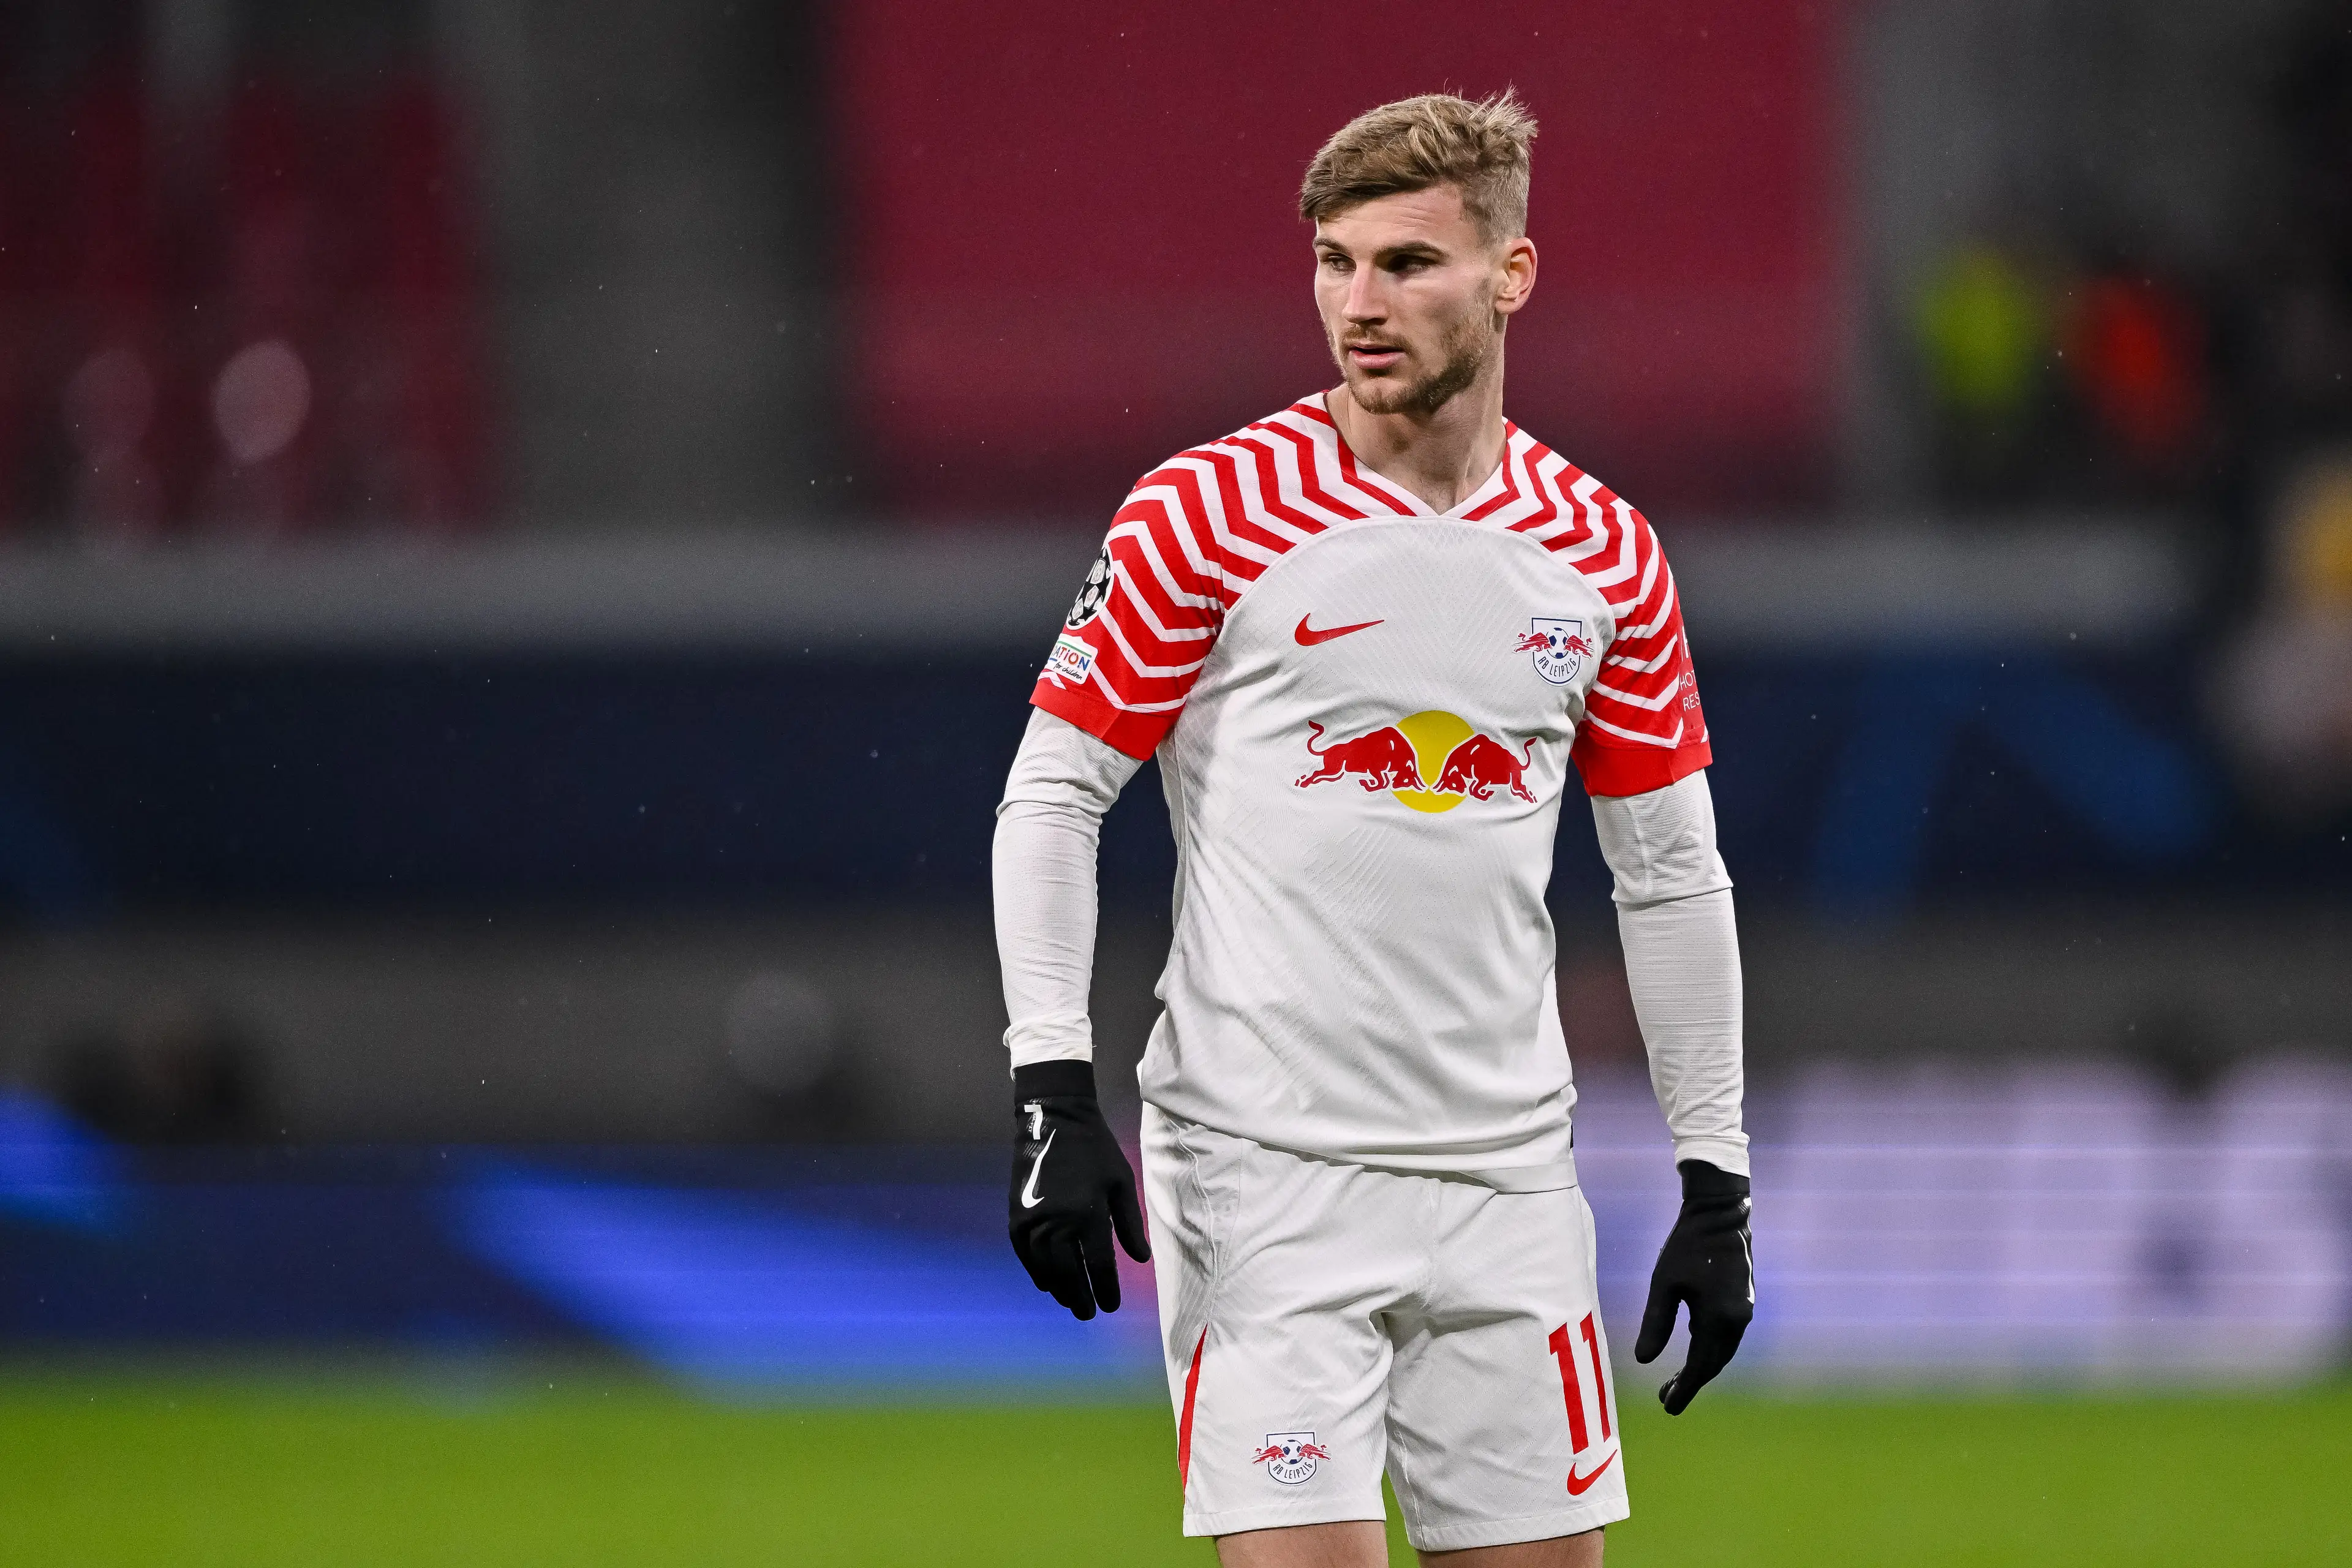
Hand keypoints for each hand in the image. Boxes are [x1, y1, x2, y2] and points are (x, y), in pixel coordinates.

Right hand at [1008, 1060, 1150, 1319]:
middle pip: (1069, 1274)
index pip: (1099, 1266)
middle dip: (1081, 1297)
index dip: (1106, 1289)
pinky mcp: (1017, 1217)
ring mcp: (1033, 1221)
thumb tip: (1140, 1259)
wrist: (1053, 1120)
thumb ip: (1130, 1223)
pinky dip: (1036, 1272)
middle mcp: (1057, 1223)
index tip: (1112, 1306)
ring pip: (1045, 1269)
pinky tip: (1047, 1283)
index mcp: (1088, 1215)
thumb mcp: (1122, 1182)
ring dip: (1059, 1289)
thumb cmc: (1095, 1149)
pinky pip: (1025, 1255)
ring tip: (1072, 1302)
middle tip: (1090, 1313)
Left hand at [1634, 1159, 1752, 1413]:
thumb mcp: (1663, 1284)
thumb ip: (1656, 1323)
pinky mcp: (1742, 1302)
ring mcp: (1744, 1311)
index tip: (1668, 1408)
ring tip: (1675, 1382)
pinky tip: (1690, 1352)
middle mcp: (1738, 1320)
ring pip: (1721, 1351)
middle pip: (1713, 1363)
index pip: (1701, 1366)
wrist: (1720, 1214)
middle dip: (1691, 1383)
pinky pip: (1725, 1336)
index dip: (1685, 1389)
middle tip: (1665, 1399)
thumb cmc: (1687, 1246)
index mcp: (1720, 1319)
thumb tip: (1644, 1361)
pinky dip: (1708, 1350)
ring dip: (1700, 1367)